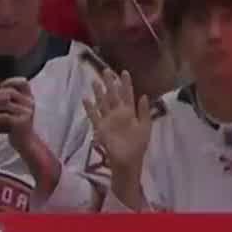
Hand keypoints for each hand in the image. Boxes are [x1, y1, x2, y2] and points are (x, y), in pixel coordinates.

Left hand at [0, 79, 35, 138]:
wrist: (26, 144)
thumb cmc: (14, 127)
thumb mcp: (9, 111)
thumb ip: (2, 102)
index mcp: (28, 98)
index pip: (23, 83)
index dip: (11, 81)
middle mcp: (29, 103)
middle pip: (9, 92)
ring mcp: (26, 112)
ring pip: (5, 104)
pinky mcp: (21, 122)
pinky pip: (2, 117)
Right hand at [83, 70, 153, 203]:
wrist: (127, 161)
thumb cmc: (138, 145)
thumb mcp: (145, 127)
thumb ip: (143, 112)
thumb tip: (143, 96)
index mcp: (130, 113)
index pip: (127, 95)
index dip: (126, 84)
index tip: (124, 72)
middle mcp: (118, 114)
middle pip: (113, 95)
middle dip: (110, 83)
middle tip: (106, 70)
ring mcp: (108, 120)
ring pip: (103, 102)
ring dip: (99, 92)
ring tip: (94, 81)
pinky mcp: (100, 127)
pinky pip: (94, 115)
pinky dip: (90, 107)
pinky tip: (85, 99)